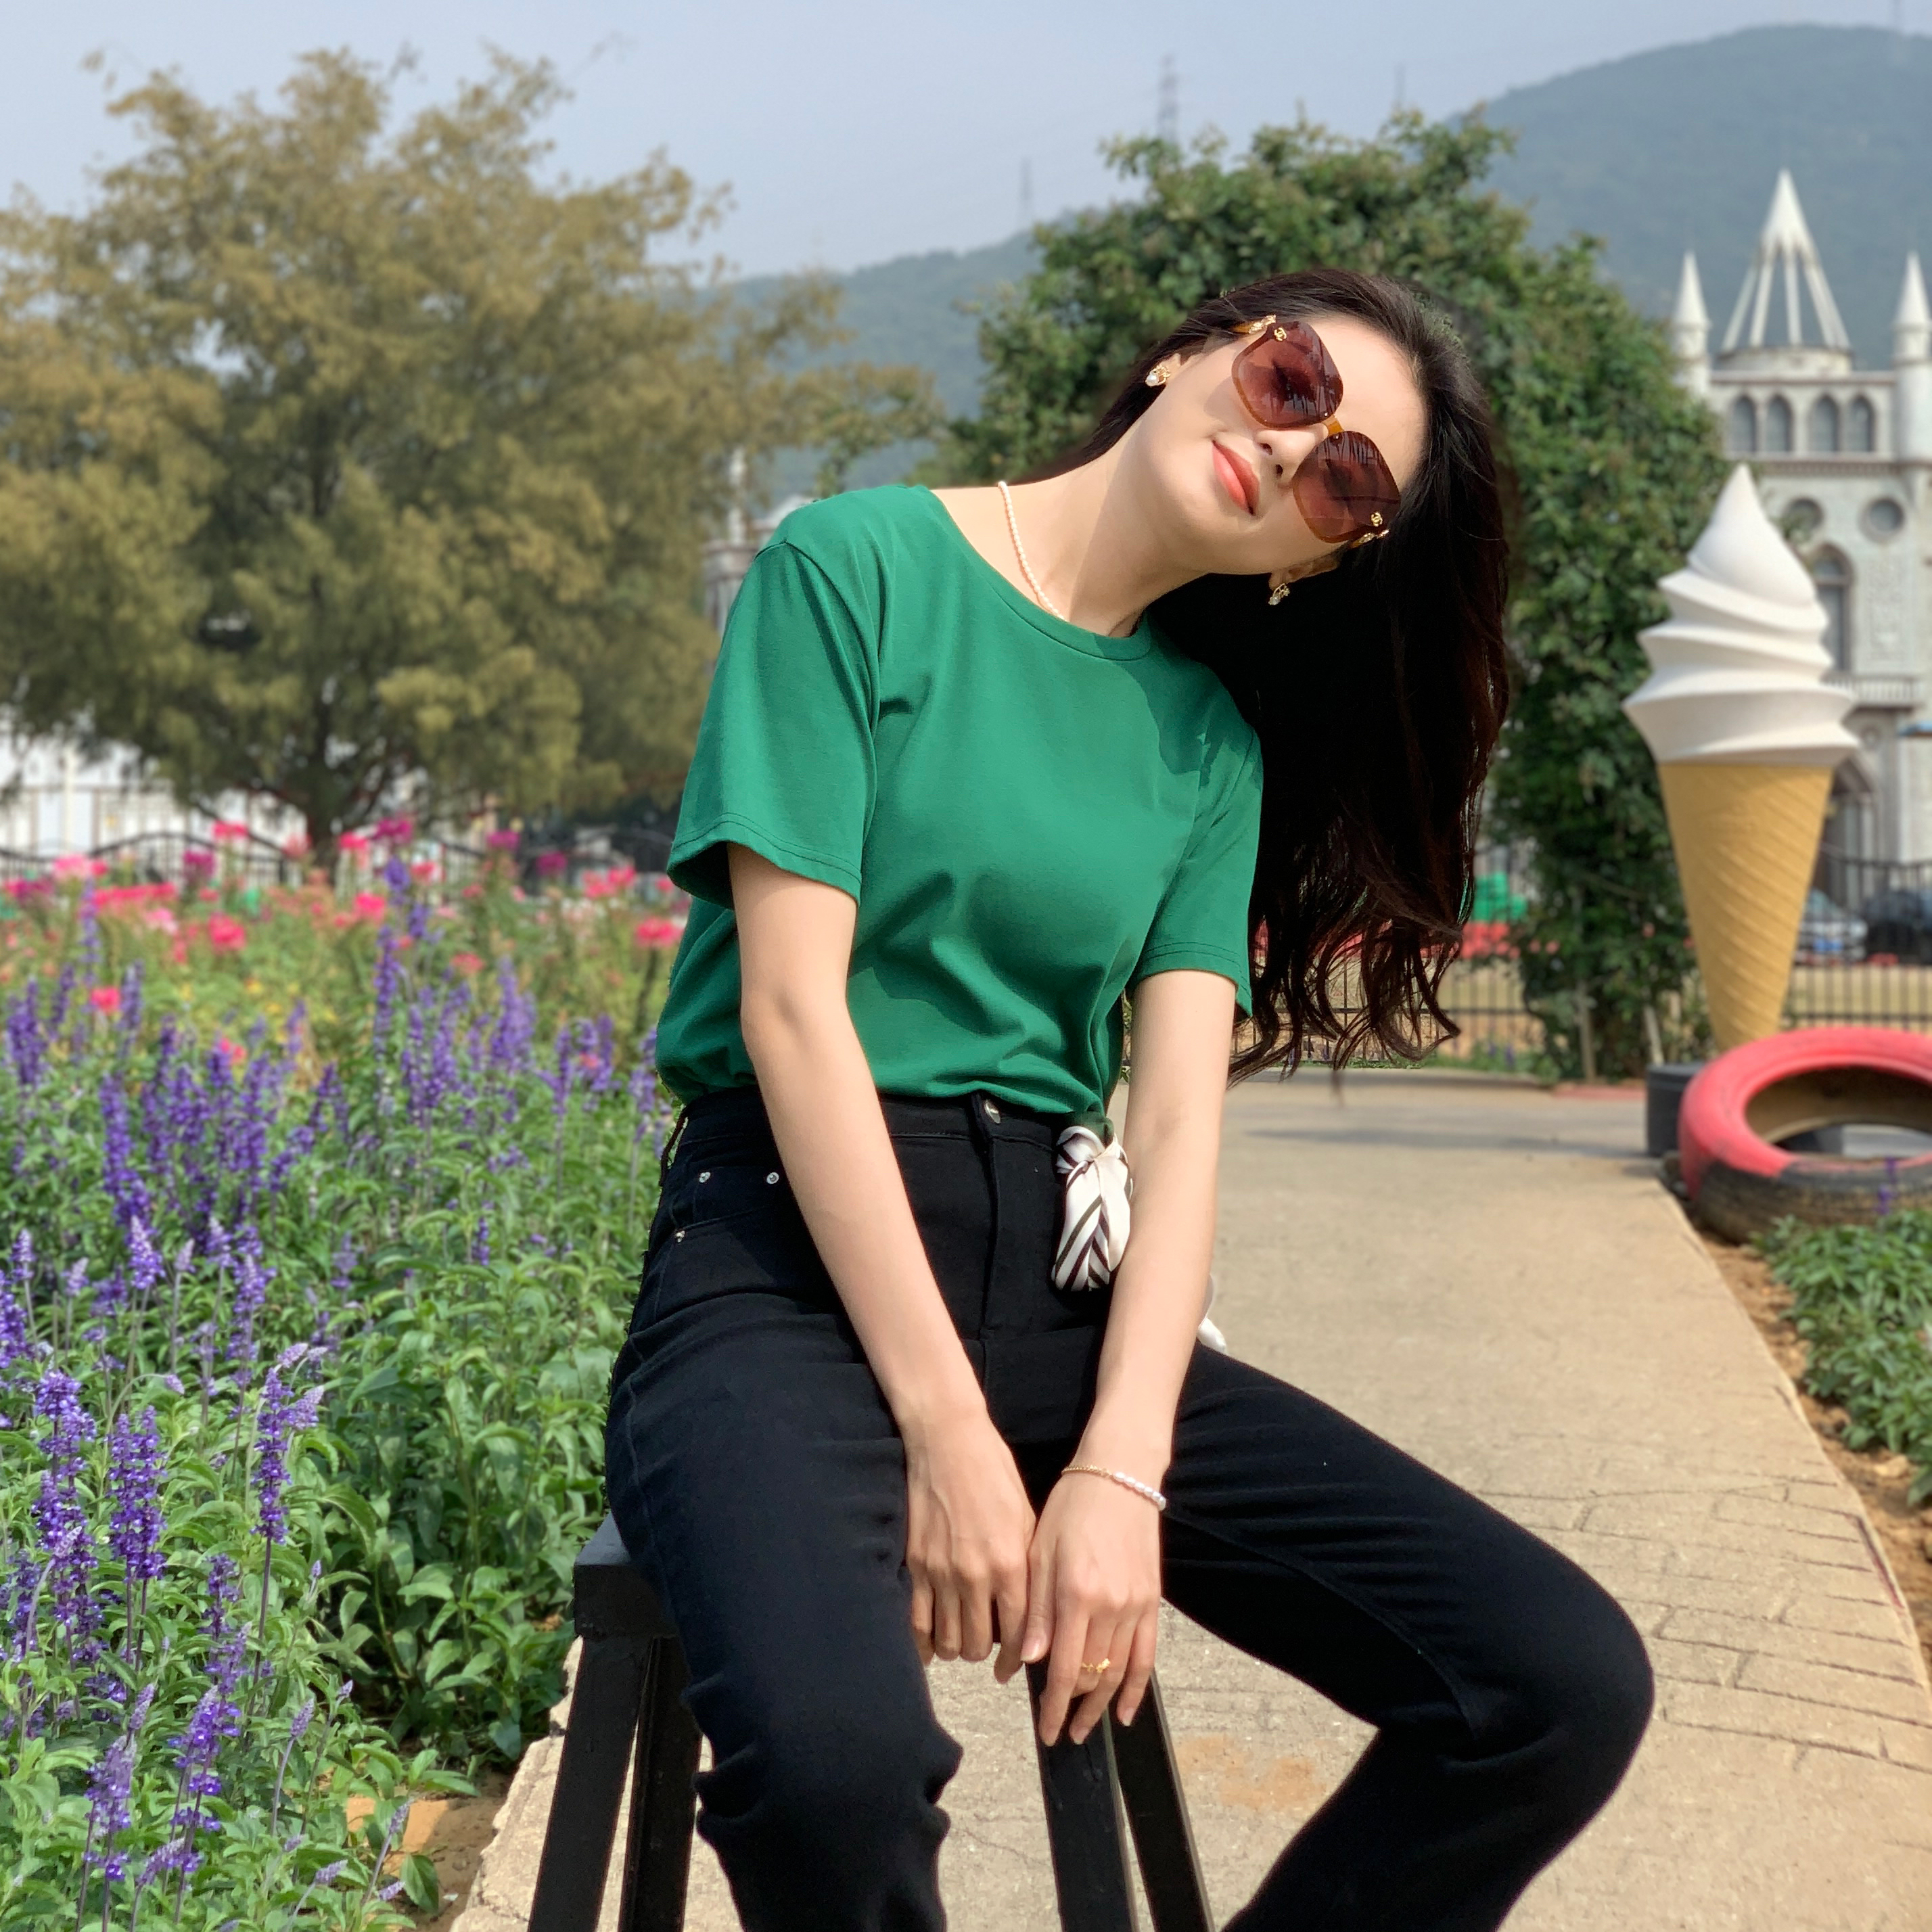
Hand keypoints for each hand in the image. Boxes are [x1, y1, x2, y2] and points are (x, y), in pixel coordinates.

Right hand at [902, 1407, 1036, 1677]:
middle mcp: (976, 1576)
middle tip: (987, 1648)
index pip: (1018, 1635)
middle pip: (979, 1645)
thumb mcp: (1027, 1518)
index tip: (1014, 1666)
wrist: (948, 1442)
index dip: (1016, 1659)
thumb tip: (1033, 1611)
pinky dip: (924, 1641)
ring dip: (956, 1647)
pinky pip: (917, 1621)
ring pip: (948, 1640)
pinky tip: (931, 1644)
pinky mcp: (916, 1565)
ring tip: (962, 1641)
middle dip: (985, 1654)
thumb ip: (1029, 1568)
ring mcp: (941, 1573)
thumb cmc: (995, 1474)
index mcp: (1011, 1564)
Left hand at [1022, 1471, 1162, 1746]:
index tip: (1045, 1730)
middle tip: (1060, 1732)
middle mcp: (1109, 1607)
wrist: (1120, 1476)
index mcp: (1076, 1594)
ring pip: (1118, 1672)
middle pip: (1091, 1676)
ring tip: (1086, 1728)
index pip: (1064, 1668)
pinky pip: (1146, 1655)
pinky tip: (1125, 1710)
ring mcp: (1135, 1606)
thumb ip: (1037, 1608)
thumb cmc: (1071, 1507)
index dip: (1054, 1706)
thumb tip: (1030, 1659)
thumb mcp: (1040, 1551)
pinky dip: (1136, 1686)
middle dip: (1074, 1710)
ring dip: (1102, 1706)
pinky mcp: (1152, 1601)